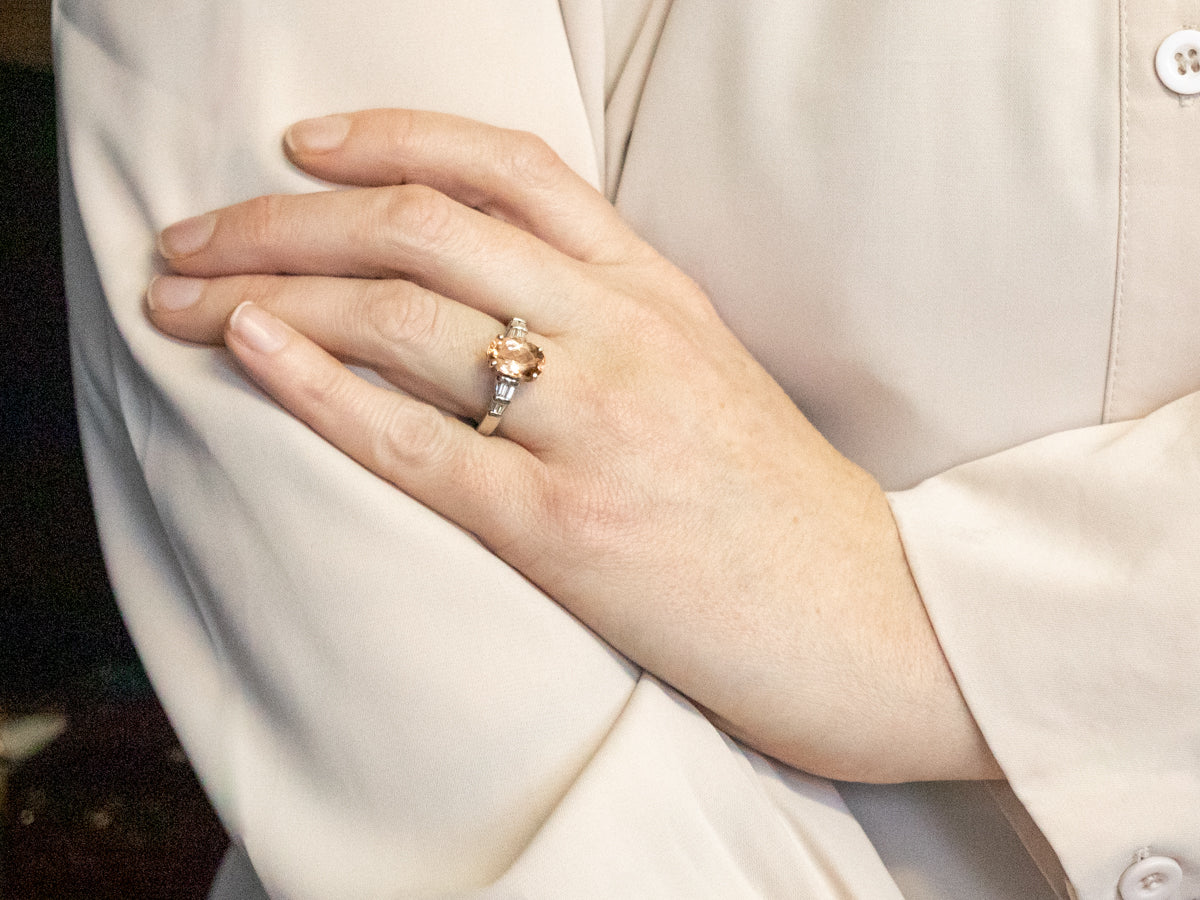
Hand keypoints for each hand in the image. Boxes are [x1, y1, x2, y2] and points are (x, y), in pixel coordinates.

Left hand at [148, 109, 998, 782]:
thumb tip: (493, 296)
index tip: (299, 147)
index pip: (506, 170)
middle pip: (419, 229)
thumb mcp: (705, 369)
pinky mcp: (564, 529)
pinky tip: (248, 349)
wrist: (868, 616)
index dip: (387, 137)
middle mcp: (620, 335)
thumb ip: (611, 316)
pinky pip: (413, 441)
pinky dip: (315, 385)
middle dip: (279, 221)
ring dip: (264, 292)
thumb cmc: (779, 503)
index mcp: (656, 290)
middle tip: (190, 232)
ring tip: (179, 293)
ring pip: (399, 317)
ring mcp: (592, 426)